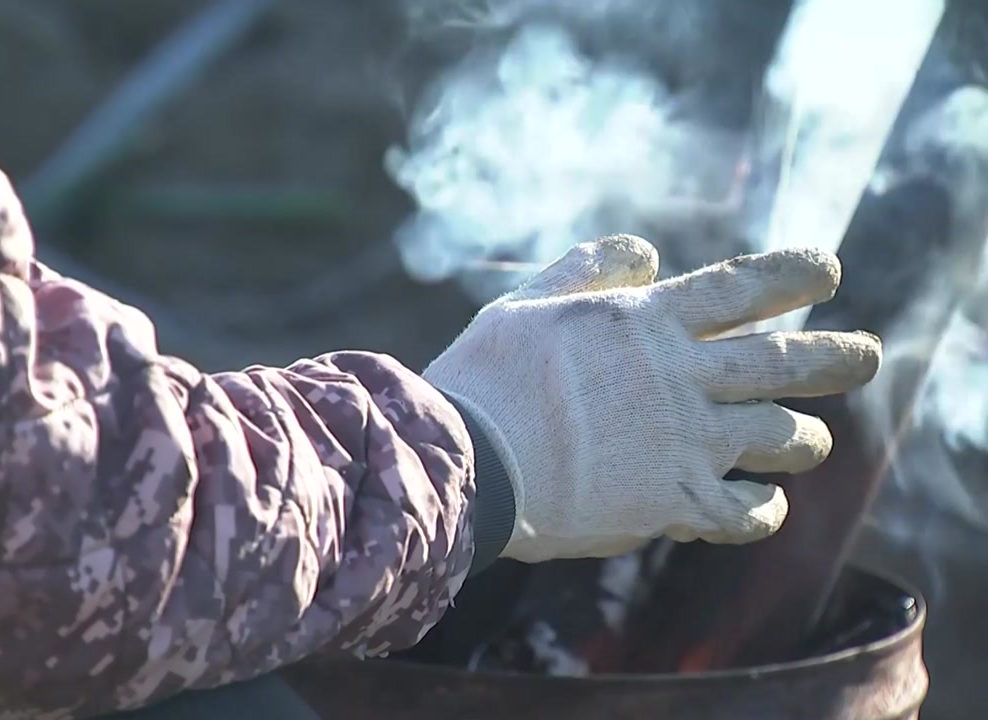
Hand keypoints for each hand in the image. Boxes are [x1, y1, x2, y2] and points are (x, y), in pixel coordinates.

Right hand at [424, 236, 882, 561]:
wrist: (473, 462)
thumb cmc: (489, 378)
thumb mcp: (526, 303)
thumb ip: (587, 271)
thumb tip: (645, 251)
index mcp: (647, 322)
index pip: (740, 287)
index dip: (791, 275)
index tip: (829, 270)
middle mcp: (683, 377)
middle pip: (785, 363)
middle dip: (837, 357)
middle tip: (867, 356)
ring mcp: (686, 442)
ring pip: (780, 436)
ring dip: (804, 438)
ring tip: (811, 440)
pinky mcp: (675, 503)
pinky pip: (744, 512)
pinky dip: (763, 510)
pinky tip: (767, 505)